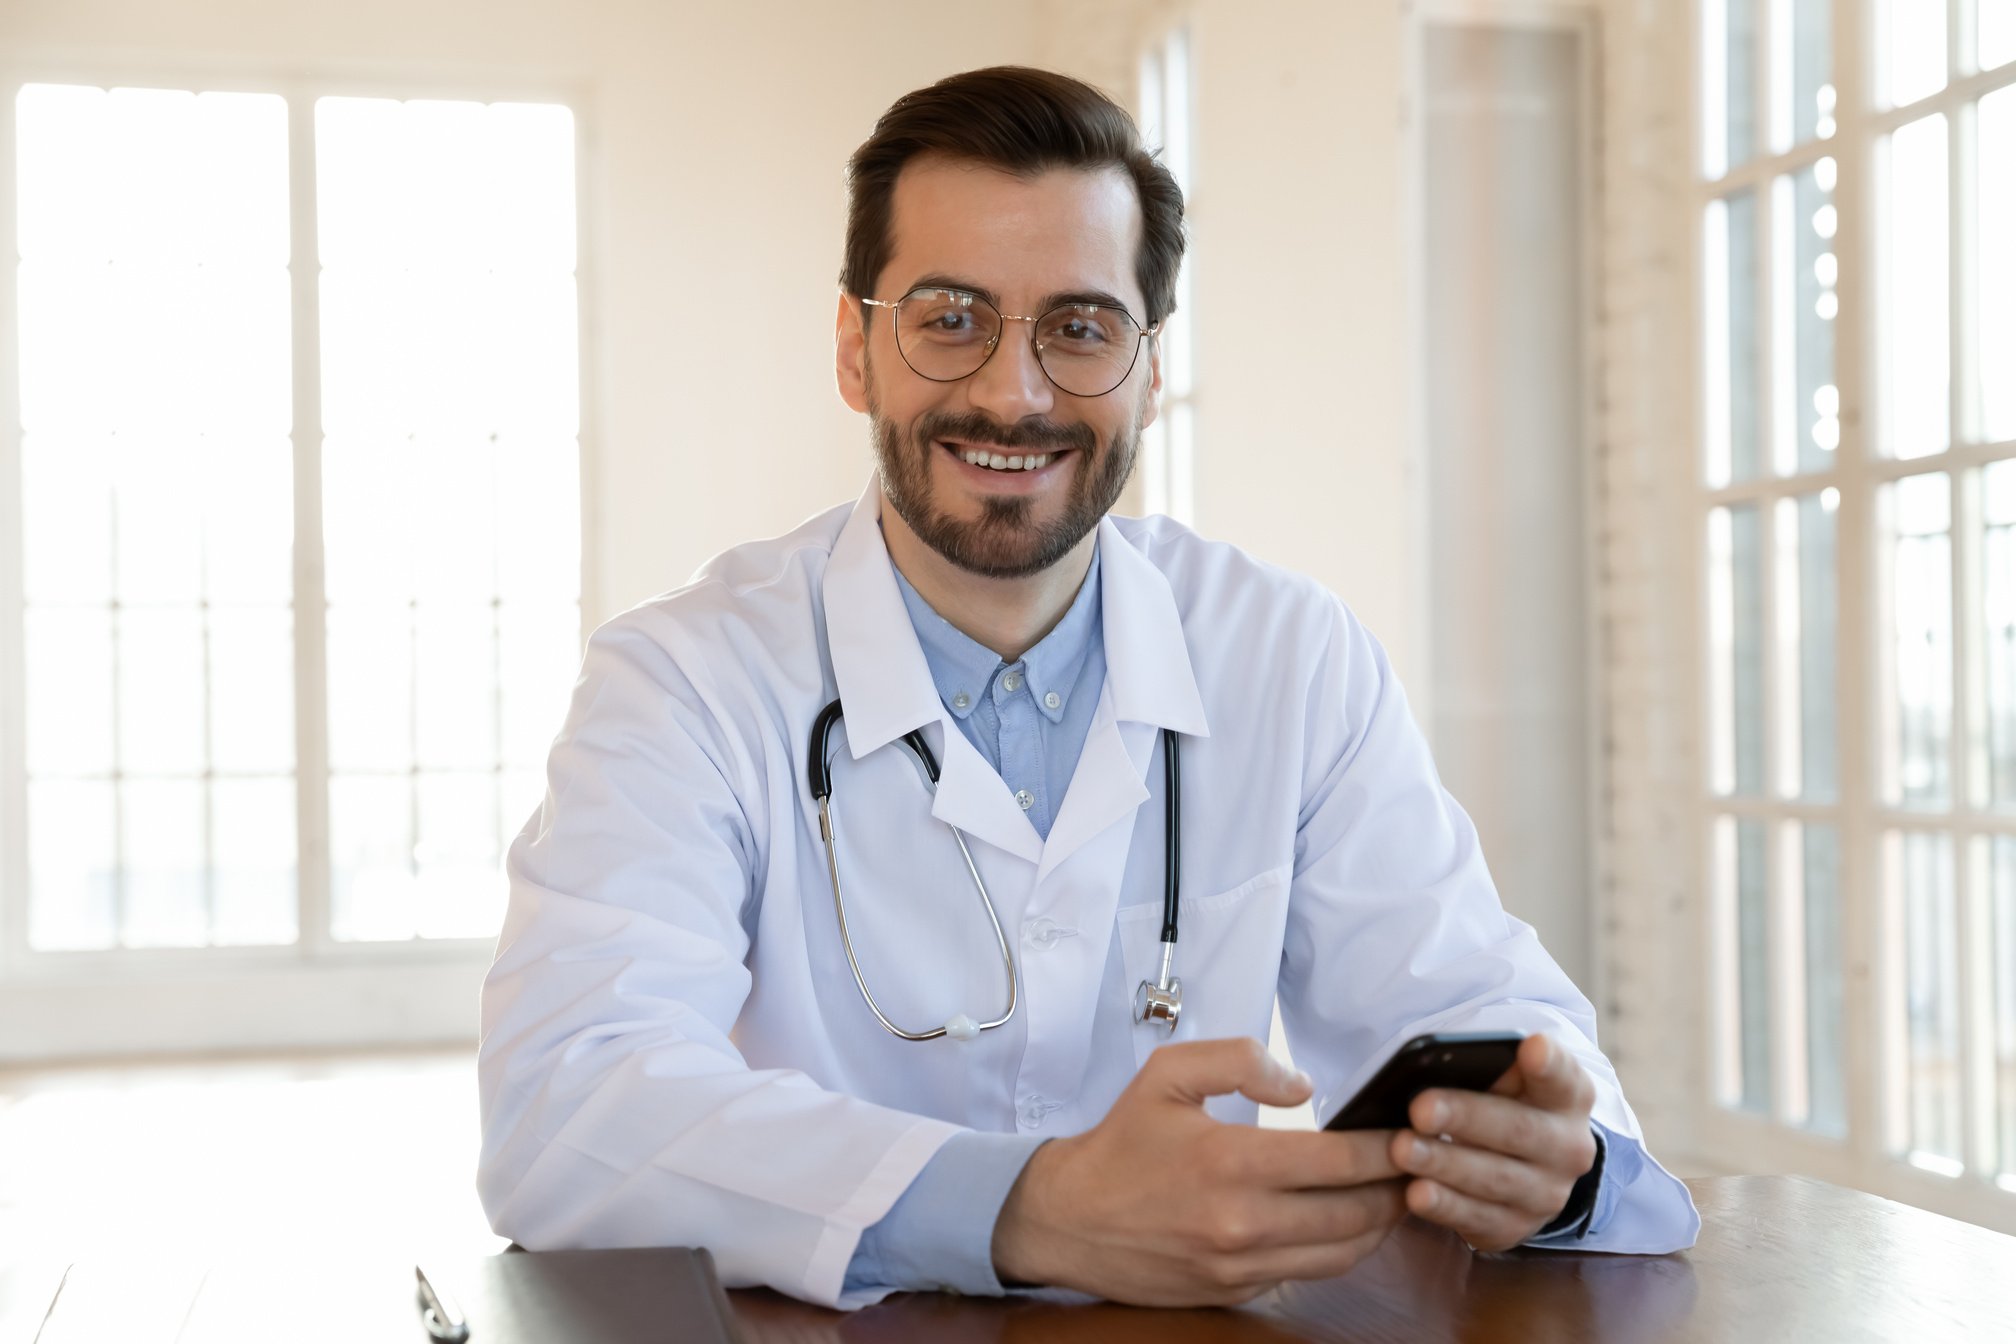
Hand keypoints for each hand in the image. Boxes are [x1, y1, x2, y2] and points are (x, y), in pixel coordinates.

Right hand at [991, 1037, 1407, 1305]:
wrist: (1068, 1219)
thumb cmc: (1121, 1142)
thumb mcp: (1168, 1073)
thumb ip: (1240, 1060)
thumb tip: (1303, 1085)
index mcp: (1231, 1162)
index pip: (1339, 1161)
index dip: (1386, 1148)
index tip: (1409, 1132)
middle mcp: (1242, 1222)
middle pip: (1355, 1215)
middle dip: (1397, 1188)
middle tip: (1417, 1163)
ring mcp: (1240, 1265)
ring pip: (1342, 1254)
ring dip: (1378, 1225)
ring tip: (1392, 1194)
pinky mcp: (1235, 1291)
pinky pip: (1308, 1274)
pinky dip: (1337, 1251)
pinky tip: (1344, 1223)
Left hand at [1390, 1032, 1597, 1250]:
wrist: (1527, 1170)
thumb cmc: (1504, 1106)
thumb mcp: (1509, 1080)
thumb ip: (1491, 1068)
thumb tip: (1438, 1060)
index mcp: (1568, 1097)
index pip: (1563, 1075)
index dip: (1549, 1063)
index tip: (1531, 1047)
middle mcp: (1568, 1148)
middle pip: (1519, 1130)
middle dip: (1466, 1118)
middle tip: (1420, 1108)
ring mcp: (1547, 1194)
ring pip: (1495, 1178)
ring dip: (1445, 1163)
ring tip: (1403, 1148)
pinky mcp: (1517, 1227)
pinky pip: (1478, 1218)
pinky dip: (1445, 1206)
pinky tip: (1416, 1193)